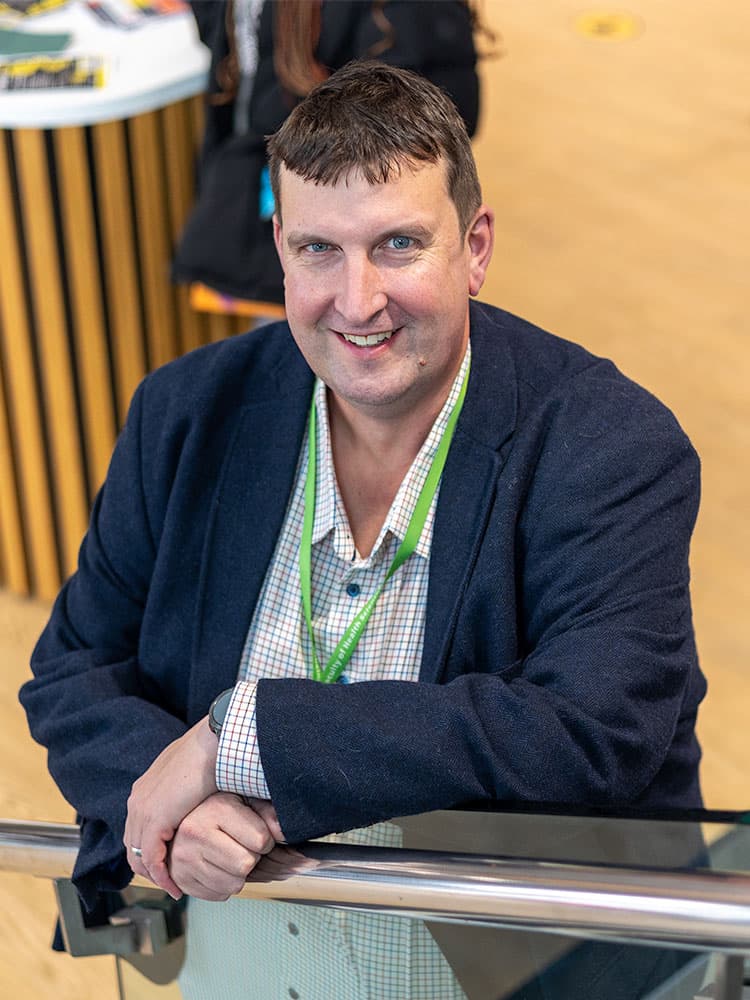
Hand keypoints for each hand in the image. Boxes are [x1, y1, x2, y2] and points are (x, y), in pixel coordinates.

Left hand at [124, 716, 217, 897]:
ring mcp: (143, 810)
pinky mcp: (154, 820)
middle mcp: (137, 800)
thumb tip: (194, 798)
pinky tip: (176, 885)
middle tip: (169, 881)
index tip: (168, 863)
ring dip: (156, 875)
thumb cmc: (211, 752)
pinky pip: (152, 859)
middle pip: (133, 845)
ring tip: (174, 887)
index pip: (137, 829)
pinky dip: (163, 875)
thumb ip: (183, 789)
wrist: (214, 741)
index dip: (149, 850)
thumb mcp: (191, 774)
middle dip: (149, 867)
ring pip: (139, 856)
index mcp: (144, 788)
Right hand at [168, 792, 282, 900]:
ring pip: (234, 884)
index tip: (256, 833)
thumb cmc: (219, 810)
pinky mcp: (181, 879)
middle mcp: (195, 833)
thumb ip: (268, 812)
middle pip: (246, 865)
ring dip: (238, 874)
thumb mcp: (245, 800)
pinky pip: (219, 895)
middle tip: (241, 846)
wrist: (181, 822)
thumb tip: (284, 833)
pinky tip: (218, 867)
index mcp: (216, 809)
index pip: (260, 840)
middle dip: (251, 858)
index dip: (266, 840)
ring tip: (229, 855)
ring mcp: (184, 859)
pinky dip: (224, 885)